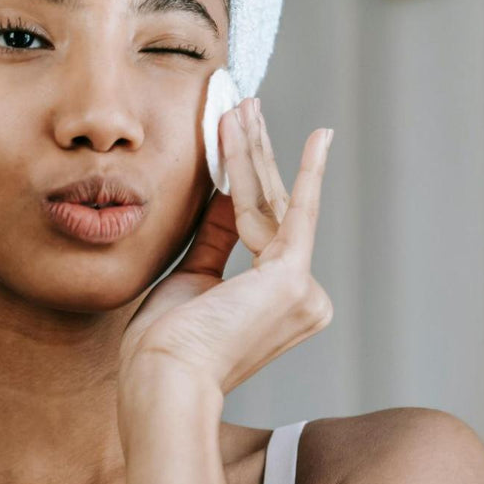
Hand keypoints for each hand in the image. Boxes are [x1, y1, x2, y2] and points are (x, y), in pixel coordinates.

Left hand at [118, 97, 335, 401]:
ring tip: (243, 104)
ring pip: (274, 203)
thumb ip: (217, 236)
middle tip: (245, 106)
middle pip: (273, 209)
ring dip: (254, 150)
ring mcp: (304, 292)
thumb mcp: (191, 278)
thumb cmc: (165, 345)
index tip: (239, 141)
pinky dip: (305, 170)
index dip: (247, 180)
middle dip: (254, 155)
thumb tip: (231, 192)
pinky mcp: (294, 279)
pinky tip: (320, 138)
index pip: (262, 228)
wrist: (163, 379)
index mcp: (279, 305)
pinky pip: (295, 210)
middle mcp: (304, 300)